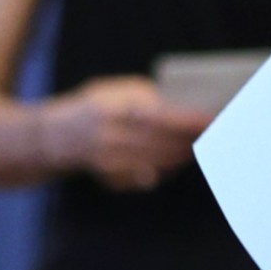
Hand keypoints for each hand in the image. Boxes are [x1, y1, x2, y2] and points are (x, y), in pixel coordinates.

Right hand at [47, 76, 212, 190]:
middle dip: (191, 140)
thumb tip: (184, 107)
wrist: (53, 136)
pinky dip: (166, 168)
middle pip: (164, 143)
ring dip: (183, 155)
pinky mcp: (110, 177)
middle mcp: (111, 136)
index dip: (190, 121)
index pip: (162, 117)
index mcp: (114, 108)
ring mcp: (110, 160)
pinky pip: (147, 176)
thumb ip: (145, 97)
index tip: (213, 119)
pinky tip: (178, 160)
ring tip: (201, 145)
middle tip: (217, 135)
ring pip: (159, 161)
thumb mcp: (114, 91)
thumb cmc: (95, 106)